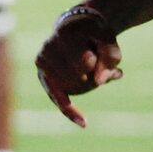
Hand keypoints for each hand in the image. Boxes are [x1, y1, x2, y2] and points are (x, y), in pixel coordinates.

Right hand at [35, 5, 124, 126]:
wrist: (73, 29)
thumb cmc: (93, 34)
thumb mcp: (108, 38)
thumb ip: (110, 56)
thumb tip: (99, 81)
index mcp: (65, 34)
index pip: (87, 61)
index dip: (101, 63)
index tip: (104, 55)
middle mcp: (48, 47)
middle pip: (79, 77)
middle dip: (95, 77)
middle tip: (102, 66)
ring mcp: (42, 63)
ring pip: (72, 88)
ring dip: (88, 86)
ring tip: (93, 73)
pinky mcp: (42, 77)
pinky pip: (57, 98)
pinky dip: (71, 110)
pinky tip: (83, 122)